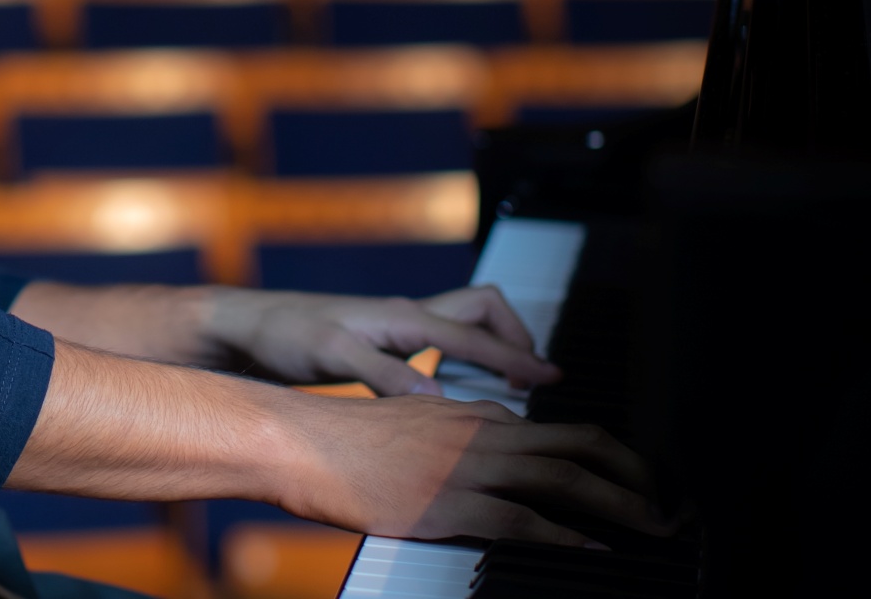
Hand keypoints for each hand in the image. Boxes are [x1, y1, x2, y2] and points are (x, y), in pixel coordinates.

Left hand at [206, 284, 557, 394]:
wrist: (250, 327)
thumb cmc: (285, 334)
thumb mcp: (332, 354)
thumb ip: (385, 376)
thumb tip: (440, 402)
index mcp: (401, 316)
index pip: (474, 334)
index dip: (516, 358)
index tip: (553, 379)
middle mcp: (406, 315)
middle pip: (482, 308)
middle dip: (517, 334)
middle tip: (540, 379)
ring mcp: (398, 327)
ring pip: (466, 323)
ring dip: (496, 346)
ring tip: (517, 390)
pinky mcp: (388, 342)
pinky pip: (445, 343)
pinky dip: (469, 360)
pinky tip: (466, 394)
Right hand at [264, 387, 668, 546]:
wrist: (301, 442)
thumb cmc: (348, 442)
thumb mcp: (413, 428)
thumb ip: (457, 437)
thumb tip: (493, 455)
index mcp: (472, 414)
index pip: (556, 428)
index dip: (604, 456)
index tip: (631, 482)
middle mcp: (479, 431)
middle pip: (577, 443)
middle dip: (631, 477)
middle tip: (664, 507)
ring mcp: (466, 467)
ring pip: (562, 476)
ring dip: (617, 505)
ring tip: (650, 529)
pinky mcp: (448, 503)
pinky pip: (522, 521)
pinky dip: (565, 539)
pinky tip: (590, 553)